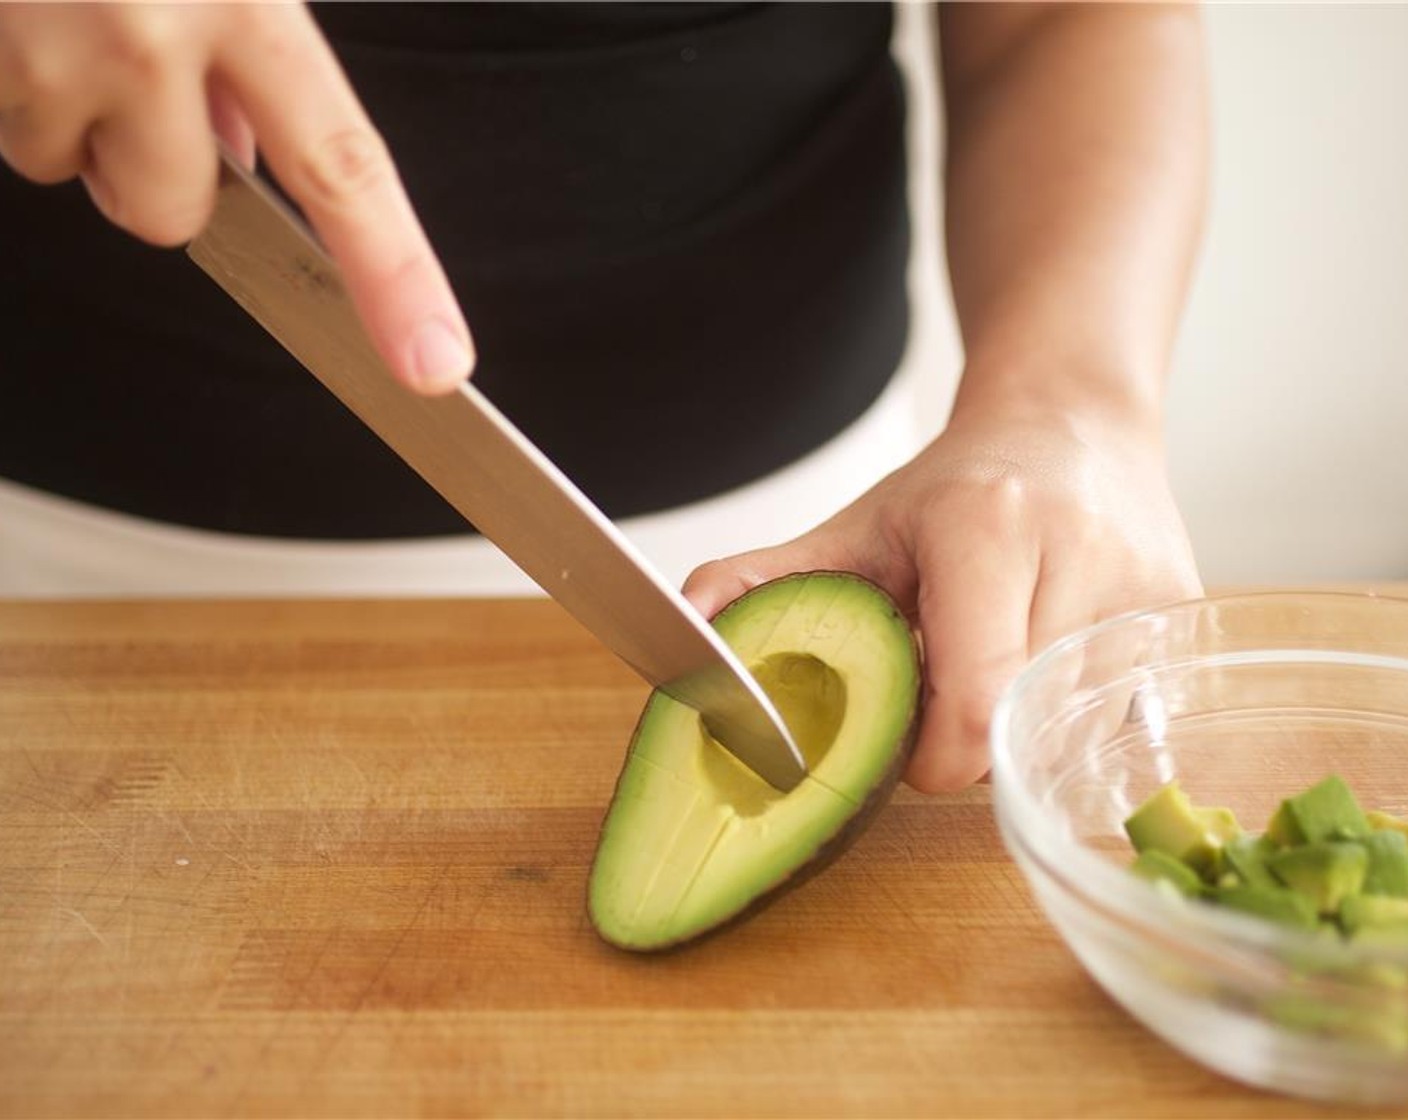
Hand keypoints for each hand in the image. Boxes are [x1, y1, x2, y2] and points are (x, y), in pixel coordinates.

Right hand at [0, 2, 471, 392]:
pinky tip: (11, 6)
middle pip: (167, 213)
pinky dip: (1, 77)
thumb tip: (244, 158)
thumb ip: (253, 47)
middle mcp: (142, 32)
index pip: (344, 167)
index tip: (435, 362)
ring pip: (59, 164)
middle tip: (124, 65)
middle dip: (148, 169)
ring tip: (44, 0)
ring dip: (59, 108)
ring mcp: (35, 49)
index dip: (395, 276)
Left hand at [683, 394, 1202, 792]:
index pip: (973, 701)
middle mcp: (1080, 557)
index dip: (934, 756)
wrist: (1073, 426)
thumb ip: (767, 583)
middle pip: (1014, 731)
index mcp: (987, 529)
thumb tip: (684, 630)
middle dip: (965, 739)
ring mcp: (1145, 594)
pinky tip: (1048, 654)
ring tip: (996, 657)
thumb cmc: (955, 487)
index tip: (912, 753)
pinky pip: (1114, 719)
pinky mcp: (1182, 623)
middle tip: (945, 688)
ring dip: (1017, 726)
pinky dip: (1068, 714)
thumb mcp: (855, 528)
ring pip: (1065, 733)